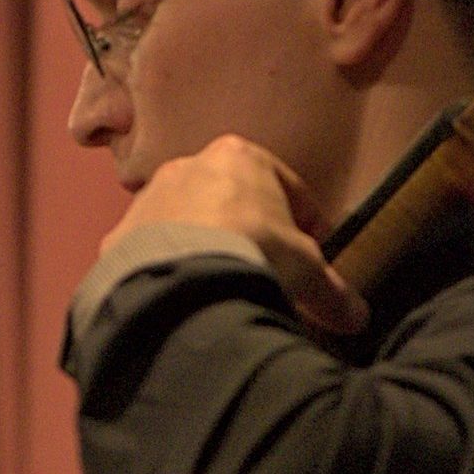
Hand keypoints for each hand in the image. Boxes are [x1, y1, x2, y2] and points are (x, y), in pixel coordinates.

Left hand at [105, 135, 366, 336]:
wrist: (177, 283)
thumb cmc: (252, 254)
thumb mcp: (304, 271)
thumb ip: (331, 291)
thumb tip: (356, 317)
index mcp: (239, 156)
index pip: (285, 186)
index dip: (304, 223)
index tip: (312, 252)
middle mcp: (185, 167)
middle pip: (227, 204)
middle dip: (246, 236)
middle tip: (263, 275)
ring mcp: (145, 203)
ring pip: (183, 228)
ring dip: (201, 254)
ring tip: (217, 294)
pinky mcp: (117, 242)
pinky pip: (148, 260)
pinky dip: (164, 278)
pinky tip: (178, 305)